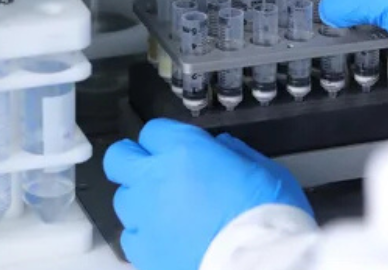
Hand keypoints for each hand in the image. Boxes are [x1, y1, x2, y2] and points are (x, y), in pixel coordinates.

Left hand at [104, 119, 313, 269]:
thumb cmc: (267, 214)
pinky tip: (167, 240)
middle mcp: (154, 178)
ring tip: (168, 214)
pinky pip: (131, 237)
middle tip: (155, 173)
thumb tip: (221, 148)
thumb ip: (235, 153)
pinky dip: (145, 236)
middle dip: (132, 161)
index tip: (176, 150)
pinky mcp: (143, 252)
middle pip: (119, 158)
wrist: (259, 263)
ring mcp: (144, 217)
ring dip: (140, 201)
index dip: (165, 140)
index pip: (152, 131)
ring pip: (123, 199)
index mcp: (183, 150)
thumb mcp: (264, 169)